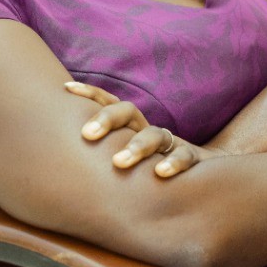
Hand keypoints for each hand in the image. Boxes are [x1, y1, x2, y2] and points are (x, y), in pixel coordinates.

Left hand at [65, 81, 212, 177]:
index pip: (109, 105)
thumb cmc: (155, 173)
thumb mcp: (129, 163)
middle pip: (128, 113)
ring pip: (155, 135)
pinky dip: (174, 163)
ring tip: (119, 162)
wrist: (207, 177)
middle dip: (107, 119)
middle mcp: (149, 132)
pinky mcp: (194, 161)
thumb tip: (59, 165)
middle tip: (87, 134)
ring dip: (137, 146)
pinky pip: (185, 157)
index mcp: (132, 129)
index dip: (89, 94)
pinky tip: (160, 173)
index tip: (66, 89)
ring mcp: (172, 145)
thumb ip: (101, 159)